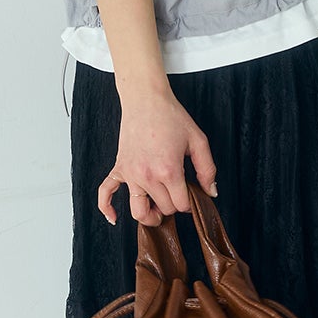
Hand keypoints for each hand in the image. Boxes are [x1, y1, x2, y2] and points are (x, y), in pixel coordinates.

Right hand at [97, 86, 217, 227]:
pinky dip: (107, 208)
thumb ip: (207, 169)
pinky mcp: (118, 168)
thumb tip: (211, 193)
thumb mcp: (198, 141)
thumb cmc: (171, 117)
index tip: (191, 193)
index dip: (189, 203)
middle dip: (173, 206)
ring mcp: (130, 174)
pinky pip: (105, 193)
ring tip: (157, 211)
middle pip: (163, 209)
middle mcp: (147, 176)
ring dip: (149, 216)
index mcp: (169, 171)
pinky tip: (114, 217)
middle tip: (178, 193)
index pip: (181, 205)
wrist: (146, 100)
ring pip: (137, 211)